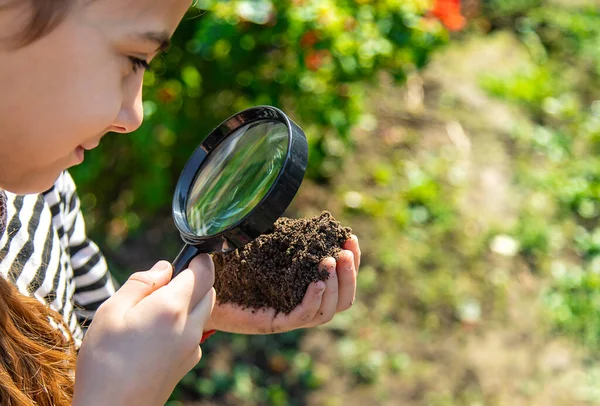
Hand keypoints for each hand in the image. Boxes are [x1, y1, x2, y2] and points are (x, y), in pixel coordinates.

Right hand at [73, 256, 215, 405]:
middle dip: (196, 280)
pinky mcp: (188, 363)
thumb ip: (141, 283)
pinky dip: (185, 324)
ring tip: (156, 309)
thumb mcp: (111, 311)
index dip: (197, 260)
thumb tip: (165, 267)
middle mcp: (190, 326)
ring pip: (204, 312)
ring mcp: (193, 347)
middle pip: (209, 291)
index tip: (187, 257)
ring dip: (191, 302)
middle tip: (165, 284)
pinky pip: (195, 333)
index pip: (203, 272)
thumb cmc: (105, 360)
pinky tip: (157, 334)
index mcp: (173, 307)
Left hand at [205, 235, 360, 333]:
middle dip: (349, 274)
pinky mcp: (273, 324)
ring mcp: (289, 317)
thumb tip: (309, 220)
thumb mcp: (265, 247)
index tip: (351, 238)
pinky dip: (314, 300)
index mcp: (305, 289)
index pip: (340, 282)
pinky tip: (317, 282)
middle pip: (342, 300)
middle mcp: (302, 305)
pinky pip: (302, 316)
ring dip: (334, 286)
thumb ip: (286, 238)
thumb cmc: (232, 268)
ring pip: (328, 311)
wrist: (201, 289)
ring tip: (330, 262)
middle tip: (345, 251)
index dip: (352, 263)